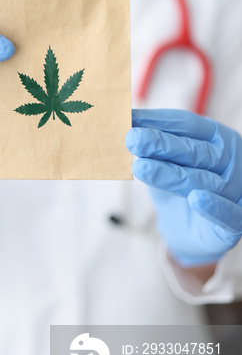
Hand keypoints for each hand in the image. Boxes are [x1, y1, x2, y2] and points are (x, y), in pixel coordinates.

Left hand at [125, 109, 241, 266]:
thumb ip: (151, 152)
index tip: (130, 118)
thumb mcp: (165, 167)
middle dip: (161, 144)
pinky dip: (214, 207)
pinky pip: (229, 214)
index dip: (158, 121)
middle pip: (194, 151)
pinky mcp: (237, 221)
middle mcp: (229, 161)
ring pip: (204, 180)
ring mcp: (236, 190)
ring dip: (172, 174)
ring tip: (142, 168)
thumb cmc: (183, 192)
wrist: (195, 236)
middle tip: (132, 139)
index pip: (187, 125)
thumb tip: (124, 133)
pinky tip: (196, 199)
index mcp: (215, 140)